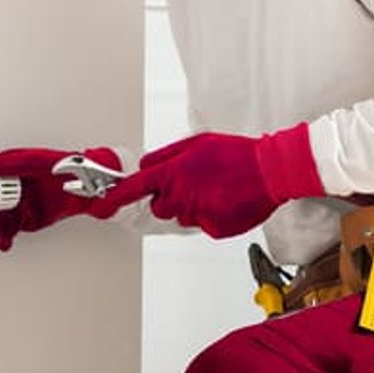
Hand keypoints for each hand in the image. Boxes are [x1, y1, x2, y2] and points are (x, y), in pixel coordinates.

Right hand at [0, 146, 125, 250]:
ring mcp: (22, 201)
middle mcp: (15, 184)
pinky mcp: (30, 217)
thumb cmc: (78, 169)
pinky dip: (4, 237)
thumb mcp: (45, 162)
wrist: (101, 189)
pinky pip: (10, 228)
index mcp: (14, 166)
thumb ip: (19, 162)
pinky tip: (3, 242)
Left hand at [102, 124, 321, 238]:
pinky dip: (211, 216)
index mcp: (174, 173)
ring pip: (182, 217)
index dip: (114, 198)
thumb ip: (166, 156)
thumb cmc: (237, 154)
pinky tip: (226, 201)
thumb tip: (146, 167)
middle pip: (159, 207)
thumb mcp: (196, 143)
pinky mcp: (213, 228)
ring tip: (215, 190)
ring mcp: (197, 214)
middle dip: (169, 199)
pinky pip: (202, 225)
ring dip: (192, 206)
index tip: (100, 205)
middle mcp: (181, 196)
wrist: (272, 171)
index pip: (134, 188)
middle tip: (193, 185)